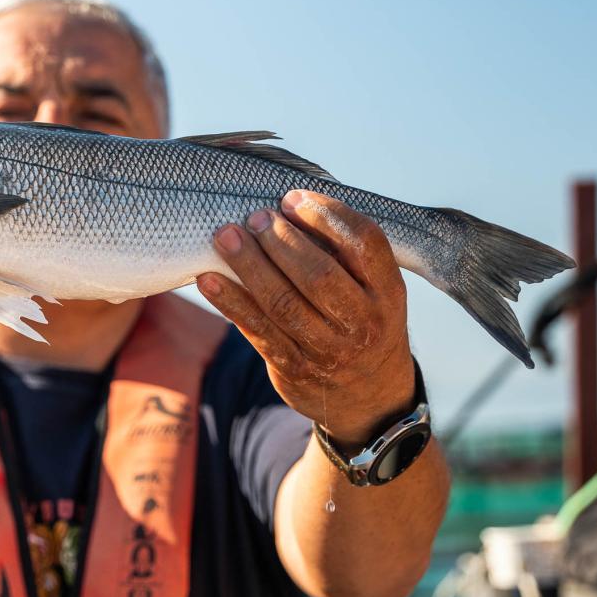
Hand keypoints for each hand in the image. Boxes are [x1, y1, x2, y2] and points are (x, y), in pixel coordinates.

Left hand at [198, 190, 414, 448]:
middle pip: (319, 275)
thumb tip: (286, 206)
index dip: (326, 215)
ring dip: (249, 266)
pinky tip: (208, 279)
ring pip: (283, 303)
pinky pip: (258, 330)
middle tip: (254, 217)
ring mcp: (328, 349)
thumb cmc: (362, 321)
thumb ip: (344, 254)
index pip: (364, 243)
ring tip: (225, 236)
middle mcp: (363, 321)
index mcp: (388, 291)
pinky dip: (230, 302)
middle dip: (281, 241)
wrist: (370, 398)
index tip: (292, 198)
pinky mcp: (295, 367)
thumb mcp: (375, 290)